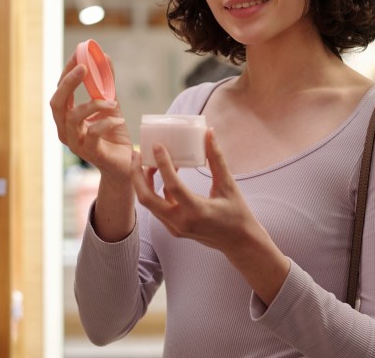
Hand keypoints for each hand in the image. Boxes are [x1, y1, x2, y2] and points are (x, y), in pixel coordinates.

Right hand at [50, 50, 133, 180]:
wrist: (124, 165)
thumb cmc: (113, 135)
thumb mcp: (110, 105)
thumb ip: (106, 84)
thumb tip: (105, 57)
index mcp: (67, 118)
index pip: (60, 92)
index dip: (66, 72)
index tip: (78, 54)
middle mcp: (66, 130)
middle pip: (57, 103)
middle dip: (69, 83)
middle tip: (84, 68)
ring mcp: (76, 143)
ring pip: (73, 118)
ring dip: (93, 104)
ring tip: (112, 102)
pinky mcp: (91, 153)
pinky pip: (93, 133)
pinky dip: (106, 122)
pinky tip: (119, 119)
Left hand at [131, 128, 260, 254]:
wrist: (238, 242)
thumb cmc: (236, 212)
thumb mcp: (228, 184)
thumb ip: (217, 159)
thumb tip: (209, 133)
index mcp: (197, 211)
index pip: (172, 185)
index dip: (163, 164)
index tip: (157, 145)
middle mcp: (181, 222)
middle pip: (146, 198)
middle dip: (137, 174)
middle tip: (137, 154)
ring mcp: (175, 228)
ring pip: (149, 204)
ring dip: (143, 182)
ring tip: (145, 161)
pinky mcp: (174, 229)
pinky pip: (157, 208)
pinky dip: (154, 190)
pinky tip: (160, 174)